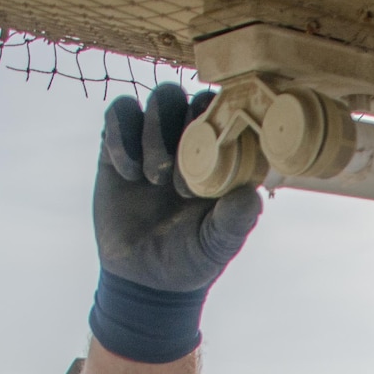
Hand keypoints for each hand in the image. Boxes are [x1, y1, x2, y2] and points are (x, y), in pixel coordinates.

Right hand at [88, 83, 263, 363]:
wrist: (144, 278)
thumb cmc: (191, 258)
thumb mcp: (217, 245)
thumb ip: (235, 221)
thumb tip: (253, 195)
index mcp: (225, 155)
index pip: (231, 112)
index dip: (225, 123)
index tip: (214, 160)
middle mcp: (192, 140)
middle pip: (194, 96)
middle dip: (188, 131)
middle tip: (179, 184)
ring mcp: (155, 138)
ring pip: (160, 97)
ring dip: (156, 133)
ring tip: (154, 179)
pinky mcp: (120, 144)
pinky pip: (120, 111)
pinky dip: (123, 136)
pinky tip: (129, 174)